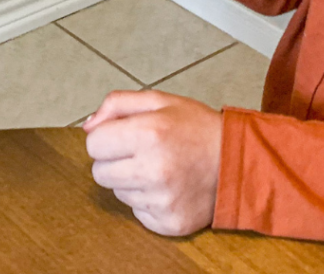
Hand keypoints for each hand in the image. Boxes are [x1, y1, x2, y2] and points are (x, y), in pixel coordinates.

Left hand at [84, 89, 222, 236]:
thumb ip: (117, 104)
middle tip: (140, 151)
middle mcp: (153, 170)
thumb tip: (88, 126)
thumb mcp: (158, 100)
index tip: (123, 134)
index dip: (106, 137)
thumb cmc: (195, 127)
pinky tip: (167, 185)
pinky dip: (146, 200)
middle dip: (114, 160)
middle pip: (99, 173)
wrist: (235, 160)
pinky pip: (137, 212)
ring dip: (131, 179)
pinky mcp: (168, 222)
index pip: (93, 145)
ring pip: (117, 192)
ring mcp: (161, 200)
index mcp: (148, 133)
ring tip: (159, 166)